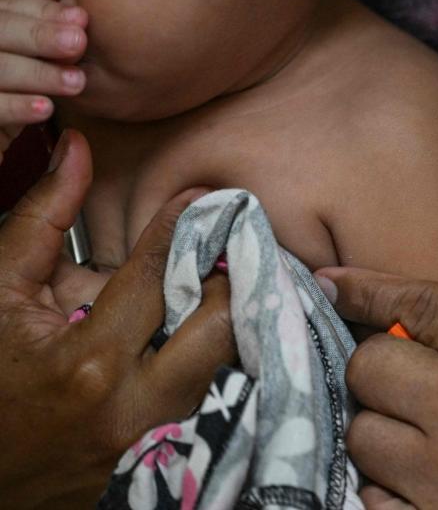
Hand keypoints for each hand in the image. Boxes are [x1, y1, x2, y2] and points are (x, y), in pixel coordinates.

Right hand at [0, 0, 88, 163]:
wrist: (3, 165)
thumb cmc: (22, 96)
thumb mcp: (34, 54)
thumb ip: (35, 17)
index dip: (35, 6)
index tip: (80, 17)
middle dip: (35, 33)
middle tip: (79, 42)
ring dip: (33, 72)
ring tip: (76, 81)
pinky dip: (13, 106)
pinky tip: (45, 108)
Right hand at [0, 131, 235, 507]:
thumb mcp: (1, 295)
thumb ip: (42, 219)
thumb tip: (76, 146)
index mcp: (88, 362)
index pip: (157, 277)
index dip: (183, 229)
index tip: (203, 198)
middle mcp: (136, 405)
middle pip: (219, 325)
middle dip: (229, 281)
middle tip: (229, 251)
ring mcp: (163, 440)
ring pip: (236, 365)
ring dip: (242, 320)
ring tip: (239, 285)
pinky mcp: (179, 461)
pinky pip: (233, 401)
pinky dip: (241, 365)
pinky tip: (243, 334)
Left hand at [317, 220, 437, 509]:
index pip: (416, 303)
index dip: (364, 287)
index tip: (332, 281)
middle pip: (371, 364)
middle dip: (381, 360)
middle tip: (409, 369)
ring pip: (362, 433)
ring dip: (381, 424)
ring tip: (416, 427)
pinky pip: (371, 499)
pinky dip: (382, 486)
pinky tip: (415, 479)